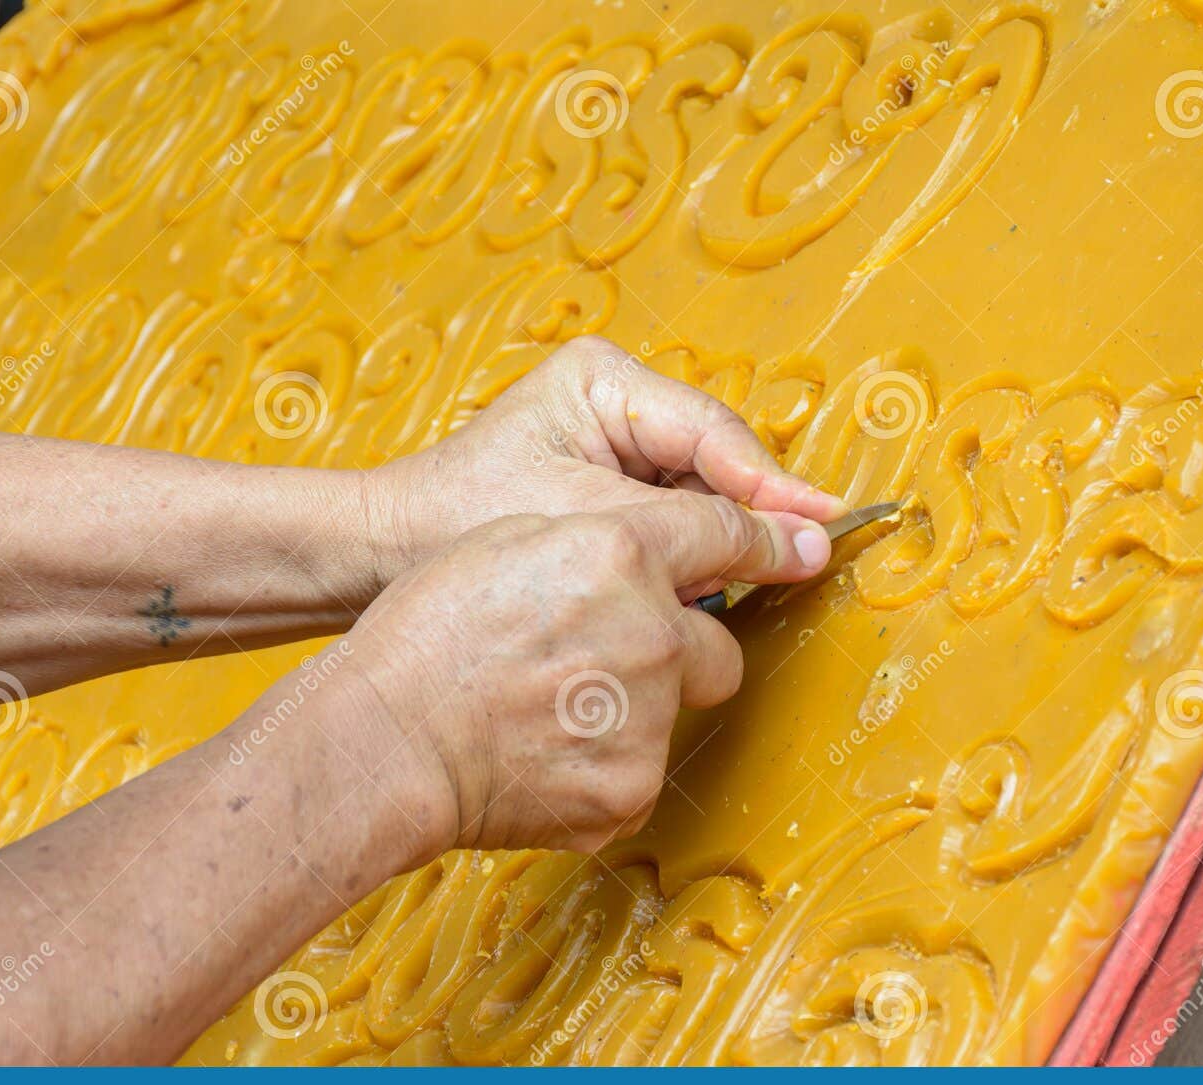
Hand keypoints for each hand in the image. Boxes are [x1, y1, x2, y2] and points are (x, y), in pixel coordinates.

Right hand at [339, 490, 829, 853]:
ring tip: (548, 716)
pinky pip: (642, 771)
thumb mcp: (508, 541)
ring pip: (675, 713)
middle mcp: (654, 631)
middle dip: (678, 656)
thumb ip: (597, 542)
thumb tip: (647, 556)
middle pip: (717, 645)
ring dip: (636, 713)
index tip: (802, 549)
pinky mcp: (633, 789)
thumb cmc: (425, 636)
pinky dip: (605, 769)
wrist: (384, 739)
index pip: (728, 536)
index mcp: (619, 553)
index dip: (770, 542)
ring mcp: (649, 716)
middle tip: (604, 667)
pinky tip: (543, 757)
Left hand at [361, 336, 846, 588]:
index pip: (712, 432)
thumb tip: (799, 540)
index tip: (820, 526)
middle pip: (716, 461)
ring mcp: (612, 441)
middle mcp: (615, 400)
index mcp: (604, 379)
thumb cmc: (460, 518)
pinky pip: (672, 517)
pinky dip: (687, 556)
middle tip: (799, 562)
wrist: (382, 553)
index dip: (770, 486)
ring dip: (718, 541)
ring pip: (701, 493)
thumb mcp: (589, 519)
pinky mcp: (607, 484)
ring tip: (744, 581)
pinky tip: (699, 588)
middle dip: (747, 515)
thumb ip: (694, 529)